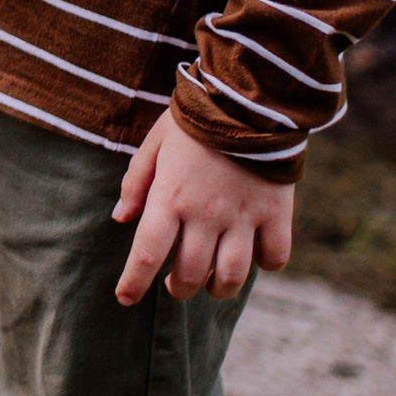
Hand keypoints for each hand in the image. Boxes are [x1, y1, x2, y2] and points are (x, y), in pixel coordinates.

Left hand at [112, 107, 296, 304]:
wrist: (250, 96)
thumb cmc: (196, 119)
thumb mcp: (155, 143)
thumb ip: (135, 183)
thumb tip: (120, 218)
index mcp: (170, 197)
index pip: (146, 255)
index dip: (133, 284)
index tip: (125, 298)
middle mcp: (205, 214)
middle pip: (189, 275)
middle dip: (178, 288)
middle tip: (174, 282)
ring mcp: (243, 216)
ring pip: (231, 276)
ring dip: (217, 287)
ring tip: (210, 279)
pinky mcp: (276, 212)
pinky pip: (274, 257)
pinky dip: (264, 265)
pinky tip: (254, 256)